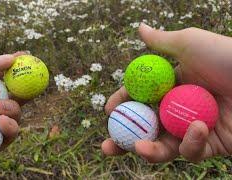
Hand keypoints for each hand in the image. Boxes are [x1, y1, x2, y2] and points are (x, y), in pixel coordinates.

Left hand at [0, 52, 23, 178]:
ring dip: (14, 108)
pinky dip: (10, 127)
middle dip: (22, 88)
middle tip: (31, 81)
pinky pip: (8, 137)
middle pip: (8, 96)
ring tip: (1, 107)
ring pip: (12, 116)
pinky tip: (2, 122)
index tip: (25, 58)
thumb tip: (10, 58)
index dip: (10, 69)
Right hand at [101, 23, 231, 162]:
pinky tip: (197, 129)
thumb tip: (139, 28)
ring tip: (140, 148)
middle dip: (123, 139)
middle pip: (144, 128)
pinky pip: (191, 151)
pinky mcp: (209, 146)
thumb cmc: (228, 57)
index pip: (139, 98)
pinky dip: (189, 143)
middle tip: (108, 146)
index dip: (122, 105)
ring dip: (148, 151)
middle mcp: (176, 109)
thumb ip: (161, 41)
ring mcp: (190, 129)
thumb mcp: (191, 44)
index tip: (109, 111)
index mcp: (169, 87)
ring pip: (162, 146)